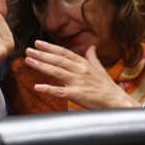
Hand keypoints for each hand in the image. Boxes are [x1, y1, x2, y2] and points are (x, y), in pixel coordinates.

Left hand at [25, 40, 139, 108]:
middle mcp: (79, 70)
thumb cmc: (107, 86)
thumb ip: (92, 57)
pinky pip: (60, 91)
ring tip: (29, 61)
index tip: (38, 43)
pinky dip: (48, 88)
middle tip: (28, 50)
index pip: (64, 53)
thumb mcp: (100, 69)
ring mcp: (77, 82)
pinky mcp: (76, 95)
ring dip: (41, 66)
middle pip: (57, 60)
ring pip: (56, 72)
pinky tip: (37, 86)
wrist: (116, 101)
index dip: (50, 47)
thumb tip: (91, 46)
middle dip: (41, 54)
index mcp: (83, 64)